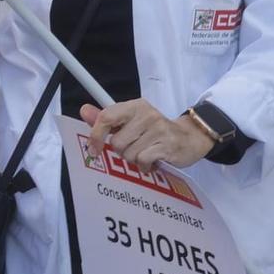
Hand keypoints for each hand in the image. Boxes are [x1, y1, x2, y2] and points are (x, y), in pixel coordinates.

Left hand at [80, 100, 214, 170]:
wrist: (190, 137)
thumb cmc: (154, 130)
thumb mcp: (132, 120)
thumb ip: (108, 119)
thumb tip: (84, 111)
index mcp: (134, 106)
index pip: (107, 117)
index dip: (96, 135)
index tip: (94, 149)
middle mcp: (146, 115)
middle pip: (117, 142)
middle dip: (121, 151)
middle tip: (133, 148)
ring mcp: (158, 130)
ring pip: (129, 154)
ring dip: (133, 159)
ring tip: (144, 153)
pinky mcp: (167, 146)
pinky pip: (142, 161)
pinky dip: (144, 166)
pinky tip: (151, 162)